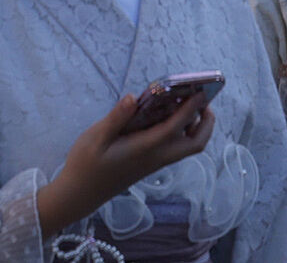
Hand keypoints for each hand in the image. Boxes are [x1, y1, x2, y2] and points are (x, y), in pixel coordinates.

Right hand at [35, 89, 214, 233]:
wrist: (80, 194)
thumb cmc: (85, 165)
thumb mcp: (95, 138)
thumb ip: (116, 118)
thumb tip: (133, 97)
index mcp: (145, 149)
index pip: (175, 127)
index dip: (190, 108)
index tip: (199, 91)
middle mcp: (156, 158)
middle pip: (195, 144)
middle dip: (206, 122)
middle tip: (202, 100)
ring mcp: (155, 163)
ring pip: (188, 148)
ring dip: (196, 127)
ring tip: (190, 103)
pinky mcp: (150, 164)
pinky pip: (176, 148)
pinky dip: (183, 132)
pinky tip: (168, 116)